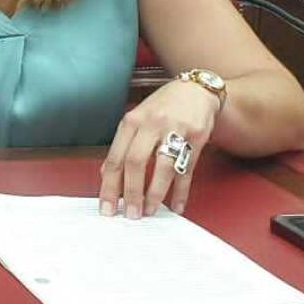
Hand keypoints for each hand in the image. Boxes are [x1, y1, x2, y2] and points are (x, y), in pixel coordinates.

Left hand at [99, 81, 219, 219]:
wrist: (196, 89)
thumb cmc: (163, 107)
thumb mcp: (137, 119)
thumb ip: (123, 144)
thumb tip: (106, 174)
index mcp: (131, 121)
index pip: (115, 158)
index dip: (109, 186)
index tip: (107, 206)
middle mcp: (151, 124)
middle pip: (135, 163)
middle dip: (131, 193)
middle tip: (130, 214)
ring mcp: (175, 130)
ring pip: (162, 168)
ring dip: (155, 194)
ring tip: (150, 211)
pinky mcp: (197, 138)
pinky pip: (186, 170)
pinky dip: (181, 191)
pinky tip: (177, 206)